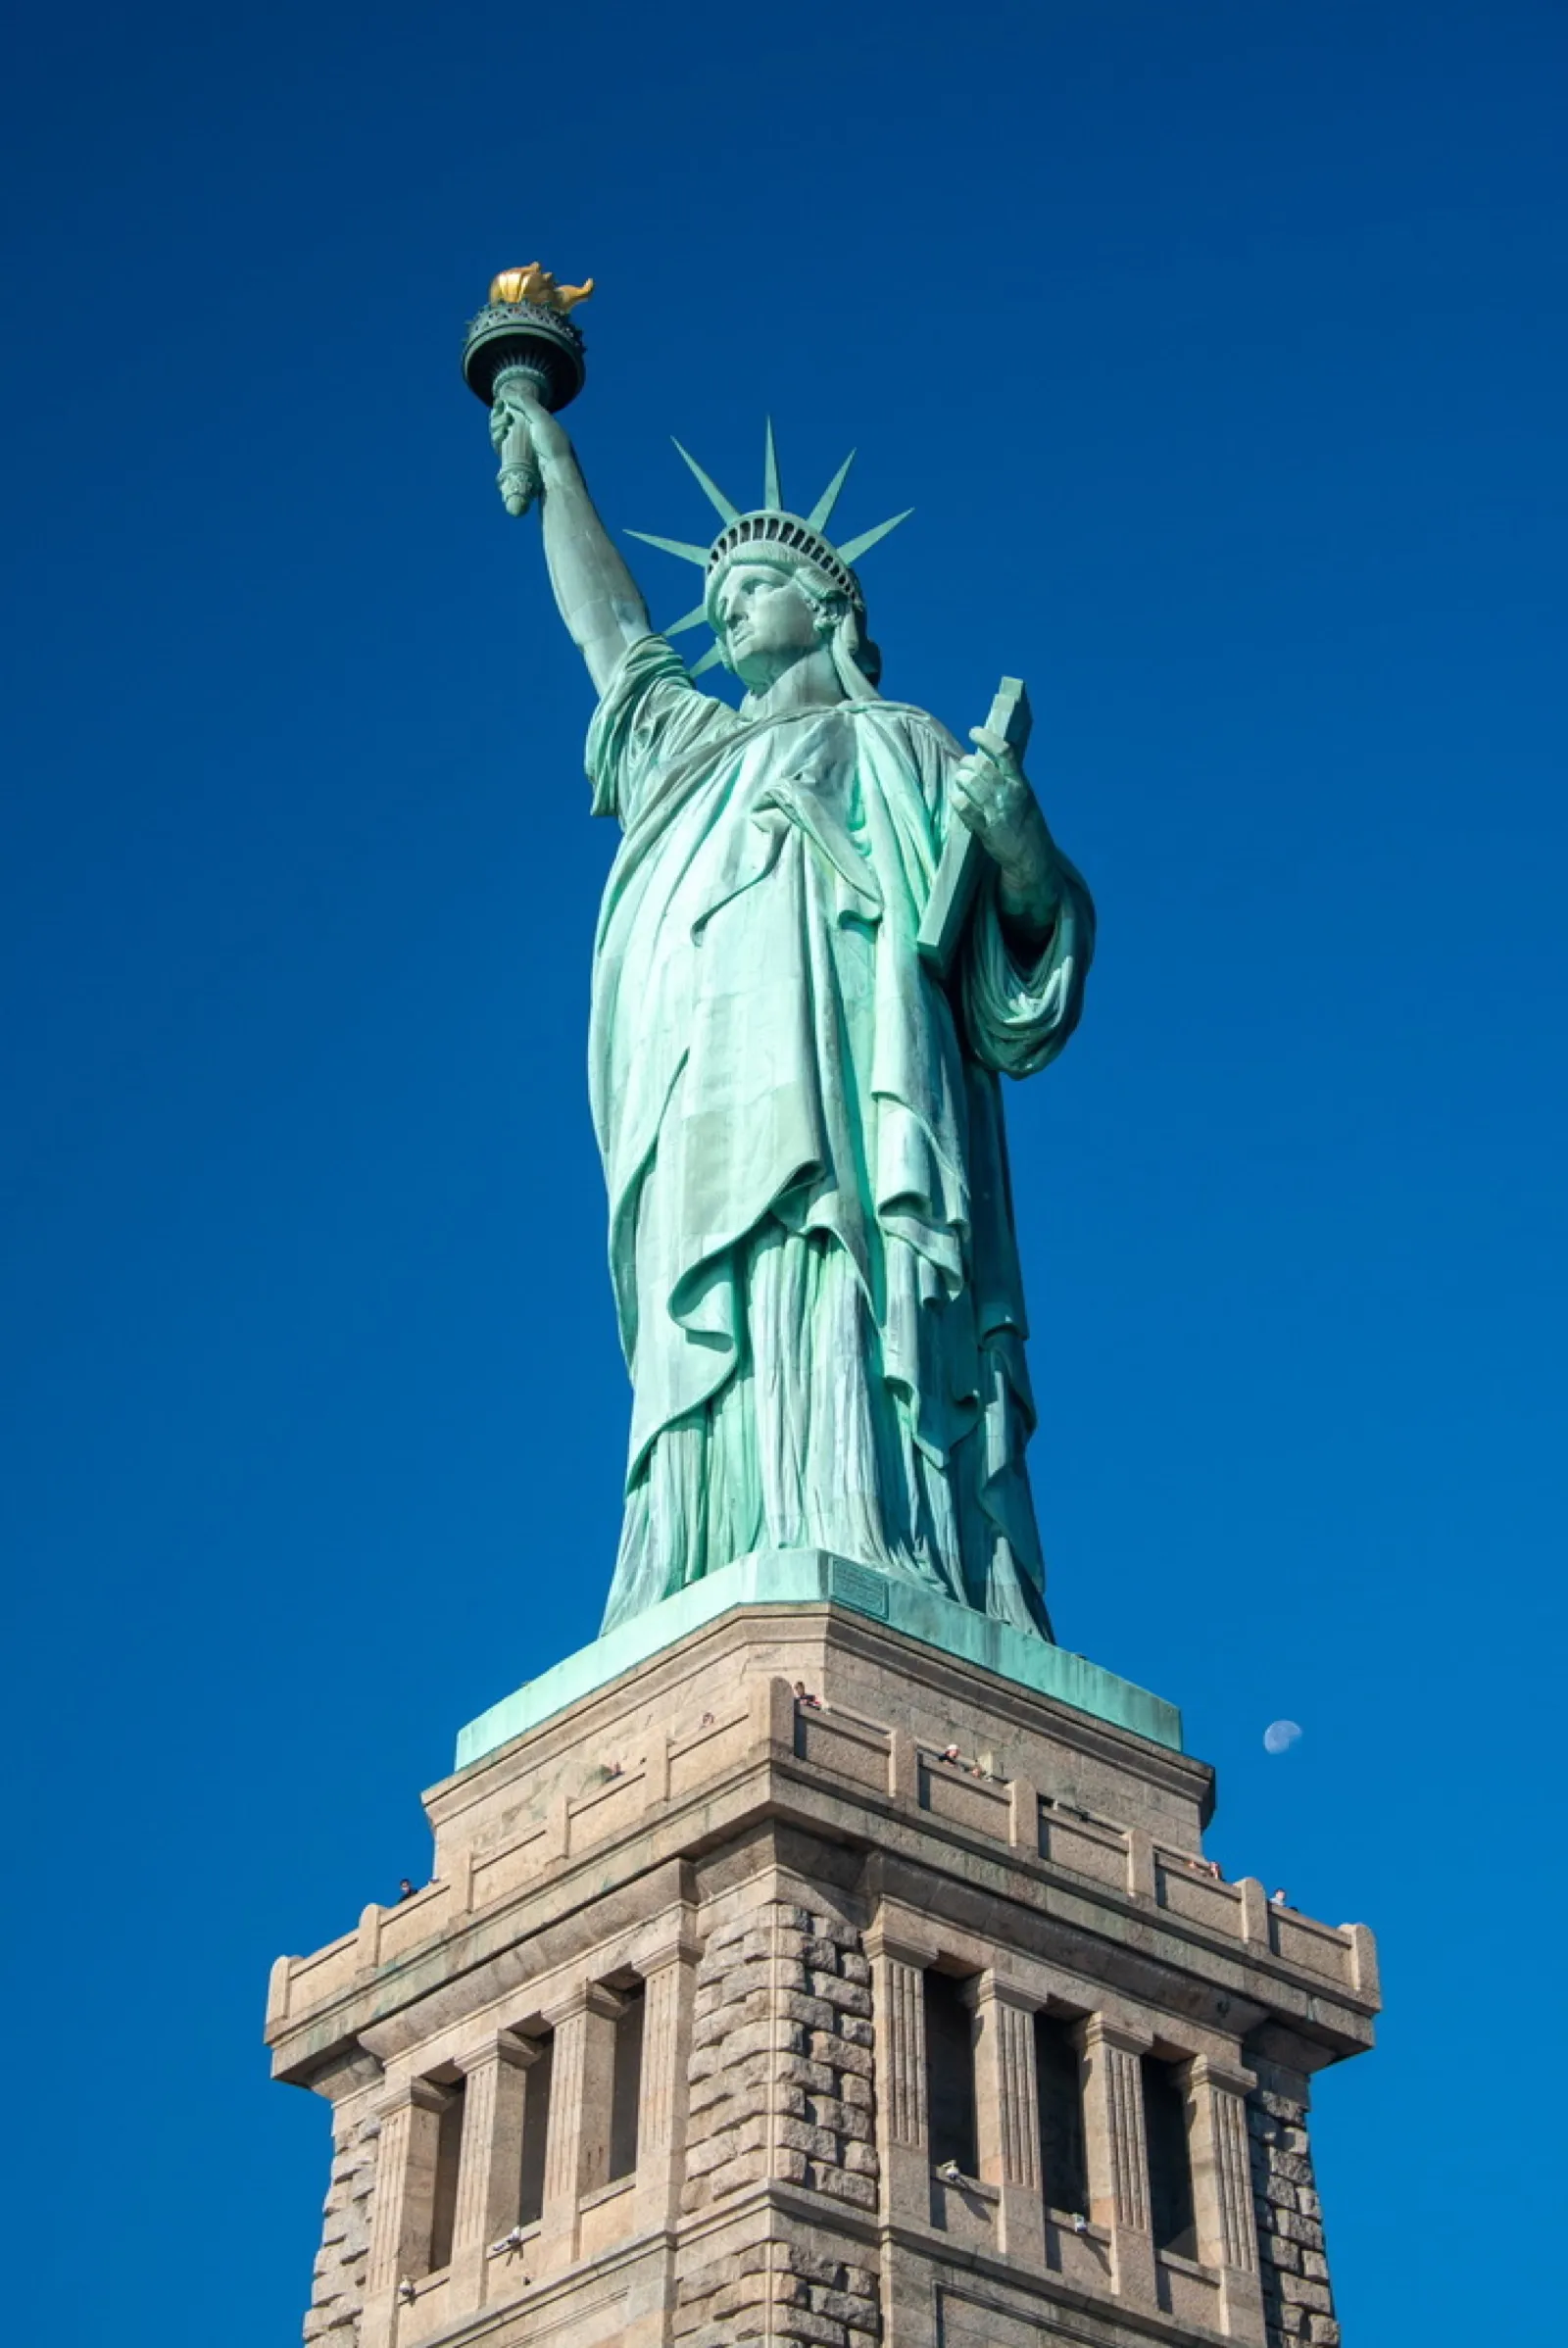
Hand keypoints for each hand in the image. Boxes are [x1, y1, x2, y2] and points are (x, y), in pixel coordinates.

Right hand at [488, 384, 572, 469]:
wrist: (555, 472)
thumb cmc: (553, 444)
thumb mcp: (541, 418)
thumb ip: (525, 402)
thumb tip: (506, 390)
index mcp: (535, 421)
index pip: (515, 409)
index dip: (505, 404)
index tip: (500, 401)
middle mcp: (526, 433)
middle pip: (503, 419)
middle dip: (498, 414)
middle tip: (501, 414)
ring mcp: (518, 446)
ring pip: (498, 431)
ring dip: (496, 425)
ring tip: (503, 426)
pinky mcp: (511, 459)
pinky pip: (498, 445)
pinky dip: (496, 437)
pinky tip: (500, 434)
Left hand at [950, 726, 1057, 908]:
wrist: (1032, 858)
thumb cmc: (1027, 825)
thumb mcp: (1025, 797)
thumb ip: (1009, 779)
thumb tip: (986, 760)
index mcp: (1021, 784)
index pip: (1003, 752)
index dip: (986, 738)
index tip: (974, 732)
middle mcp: (1009, 793)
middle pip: (981, 765)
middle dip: (968, 763)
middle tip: (964, 766)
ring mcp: (996, 811)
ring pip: (969, 782)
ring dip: (960, 779)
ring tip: (960, 782)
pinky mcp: (985, 828)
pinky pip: (963, 806)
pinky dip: (957, 800)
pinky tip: (958, 800)